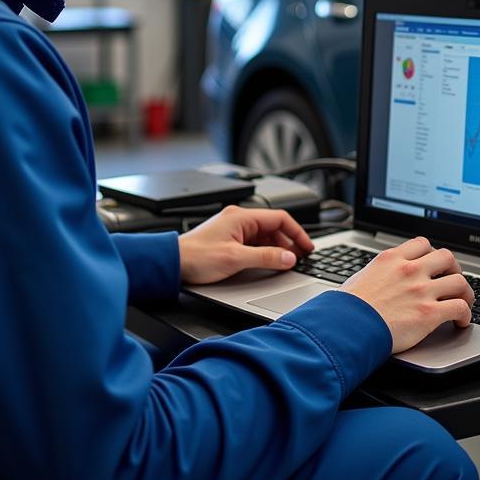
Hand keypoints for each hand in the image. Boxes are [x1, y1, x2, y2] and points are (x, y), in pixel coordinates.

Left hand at [178, 205, 314, 285]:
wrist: (172, 263)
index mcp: (242, 217)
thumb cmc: (196, 257)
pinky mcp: (229, 240)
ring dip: (277, 248)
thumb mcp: (236, 259)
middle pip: (273, 227)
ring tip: (287, 262)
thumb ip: (266, 257)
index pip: (279, 218)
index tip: (307, 247)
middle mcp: (238, 220)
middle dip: (289, 242)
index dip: (297, 232)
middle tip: (300, 258)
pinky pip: (254, 243)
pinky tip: (269, 263)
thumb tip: (289, 257)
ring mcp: (233, 230)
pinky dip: (265, 252)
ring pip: (264, 236)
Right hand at [341, 237, 473, 353]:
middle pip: (447, 257)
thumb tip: (383, 279)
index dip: (432, 254)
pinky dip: (466, 314)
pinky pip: (460, 307)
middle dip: (454, 269)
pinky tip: (461, 321)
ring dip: (465, 293)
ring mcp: (421, 290)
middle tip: (452, 280)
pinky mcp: (429, 313)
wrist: (348, 327)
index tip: (434, 264)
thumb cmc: (349, 307)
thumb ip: (381, 273)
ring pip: (459, 281)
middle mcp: (409, 270)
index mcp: (392, 259)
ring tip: (464, 301)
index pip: (422, 244)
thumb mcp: (363, 276)